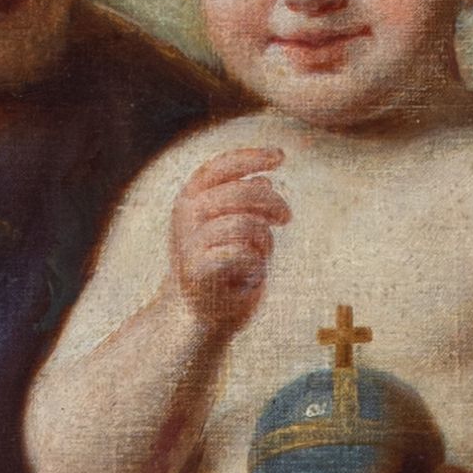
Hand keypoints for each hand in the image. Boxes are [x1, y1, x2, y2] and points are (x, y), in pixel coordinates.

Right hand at [169, 148, 289, 333]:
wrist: (197, 316)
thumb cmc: (222, 270)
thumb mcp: (235, 230)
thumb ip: (245, 205)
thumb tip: (265, 179)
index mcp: (190, 198)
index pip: (220, 167)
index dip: (251, 157)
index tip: (281, 156)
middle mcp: (185, 215)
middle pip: (239, 192)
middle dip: (272, 202)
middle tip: (287, 217)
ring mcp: (188, 243)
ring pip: (244, 224)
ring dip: (263, 238)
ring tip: (261, 253)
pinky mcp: (197, 270)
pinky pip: (242, 254)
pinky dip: (256, 262)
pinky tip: (253, 273)